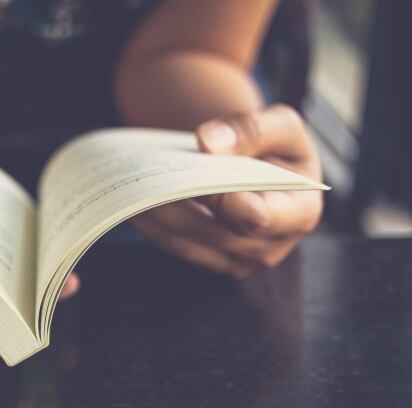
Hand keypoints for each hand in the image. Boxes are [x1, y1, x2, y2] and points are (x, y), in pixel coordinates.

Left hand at [131, 105, 322, 277]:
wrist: (260, 166)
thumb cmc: (275, 146)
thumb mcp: (279, 125)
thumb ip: (251, 129)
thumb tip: (209, 142)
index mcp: (300, 212)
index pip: (255, 216)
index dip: (221, 198)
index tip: (190, 173)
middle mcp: (271, 246)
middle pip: (213, 232)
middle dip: (176, 203)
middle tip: (142, 179)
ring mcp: (239, 261)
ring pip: (185, 242)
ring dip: (153, 216)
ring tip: (128, 186)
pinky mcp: (211, 261)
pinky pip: (173, 245)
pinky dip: (150, 224)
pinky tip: (129, 199)